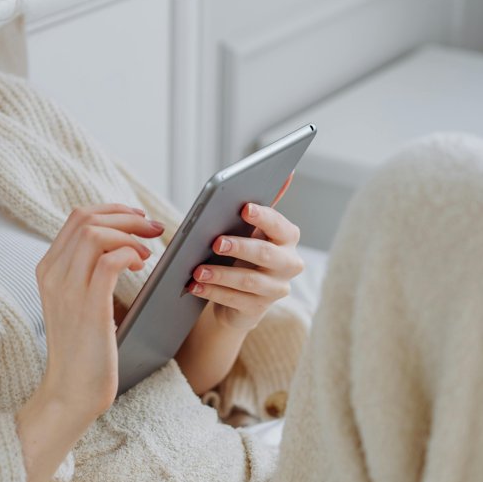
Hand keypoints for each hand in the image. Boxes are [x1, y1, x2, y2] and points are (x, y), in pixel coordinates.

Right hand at [35, 203, 164, 419]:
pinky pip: (110, 261)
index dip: (113, 211)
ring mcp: (68, 289)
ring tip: (147, 252)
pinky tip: (140, 266)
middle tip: (153, 230)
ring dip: (130, 234)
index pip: (77, 218)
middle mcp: (53, 273)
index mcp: (48, 268)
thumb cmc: (82, 349)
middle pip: (86, 218)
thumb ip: (84, 272)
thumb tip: (117, 245)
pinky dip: (129, 255)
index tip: (138, 219)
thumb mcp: (74, 302)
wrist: (70, 391)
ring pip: (96, 233)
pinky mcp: (89, 307)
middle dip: (127, 217)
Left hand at [188, 173, 304, 330]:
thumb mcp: (250, 229)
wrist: (239, 296)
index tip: (244, 208)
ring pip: (249, 281)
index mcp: (287, 238)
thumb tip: (286, 172)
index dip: (265, 217)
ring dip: (220, 274)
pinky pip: (235, 300)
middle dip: (240, 247)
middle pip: (267, 255)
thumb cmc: (243, 253)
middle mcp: (288, 264)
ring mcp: (276, 289)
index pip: (281, 226)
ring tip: (196, 270)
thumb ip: (262, 205)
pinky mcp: (258, 309)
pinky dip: (212, 292)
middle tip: (215, 242)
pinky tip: (194, 286)